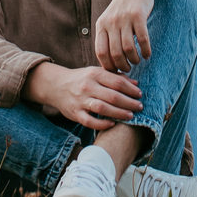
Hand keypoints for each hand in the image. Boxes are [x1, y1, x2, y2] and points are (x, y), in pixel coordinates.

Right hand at [25, 61, 142, 129]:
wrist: (56, 85)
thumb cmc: (82, 79)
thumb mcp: (96, 73)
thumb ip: (115, 77)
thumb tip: (135, 83)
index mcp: (94, 74)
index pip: (117, 82)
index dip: (131, 89)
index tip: (140, 94)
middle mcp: (88, 86)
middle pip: (112, 96)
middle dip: (128, 102)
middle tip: (139, 107)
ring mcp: (80, 101)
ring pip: (102, 108)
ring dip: (119, 113)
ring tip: (130, 116)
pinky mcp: (75, 114)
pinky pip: (90, 121)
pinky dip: (102, 124)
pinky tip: (113, 124)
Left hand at [95, 0, 153, 71]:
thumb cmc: (121, 10)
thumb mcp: (108, 21)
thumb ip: (106, 38)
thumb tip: (108, 66)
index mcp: (101, 25)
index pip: (101, 52)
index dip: (108, 66)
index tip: (115, 72)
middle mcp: (111, 22)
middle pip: (115, 53)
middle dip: (123, 66)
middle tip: (128, 69)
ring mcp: (125, 18)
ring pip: (128, 48)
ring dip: (134, 60)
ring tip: (137, 61)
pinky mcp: (138, 15)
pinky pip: (142, 39)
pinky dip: (145, 51)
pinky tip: (147, 54)